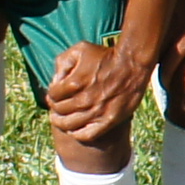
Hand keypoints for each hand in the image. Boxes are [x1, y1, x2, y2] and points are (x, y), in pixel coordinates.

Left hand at [41, 33, 149, 150]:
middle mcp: (84, 100)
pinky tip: (75, 129)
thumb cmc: (106, 55)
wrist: (133, 63)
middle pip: (59, 110)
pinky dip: (77, 134)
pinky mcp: (109, 120)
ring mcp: (97, 112)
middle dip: (56, 107)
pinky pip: (86, 135)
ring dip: (62, 122)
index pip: (53, 95)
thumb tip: (55, 79)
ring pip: (69, 125)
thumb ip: (63, 62)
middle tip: (58, 105)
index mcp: (75, 83)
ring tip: (62, 118)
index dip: (52, 94)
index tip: (56, 93)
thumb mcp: (80, 49)